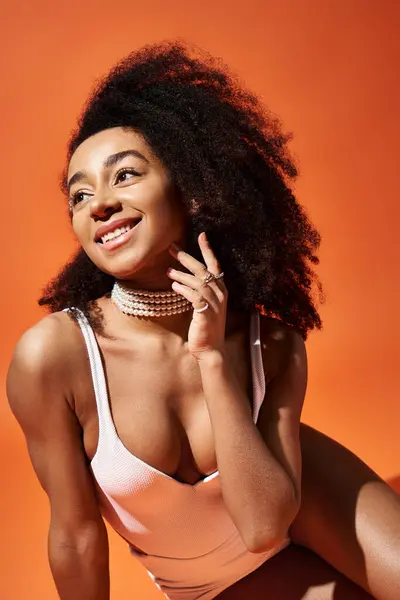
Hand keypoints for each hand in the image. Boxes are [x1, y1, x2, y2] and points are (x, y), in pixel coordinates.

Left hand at [167, 232, 227, 358]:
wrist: (211, 349)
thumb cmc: (206, 328)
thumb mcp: (204, 306)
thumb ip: (197, 291)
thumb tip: (180, 279)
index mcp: (221, 290)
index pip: (215, 265)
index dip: (208, 249)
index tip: (201, 234)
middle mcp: (220, 294)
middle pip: (203, 269)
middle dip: (186, 257)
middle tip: (171, 248)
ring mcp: (215, 303)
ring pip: (197, 281)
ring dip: (181, 275)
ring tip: (168, 271)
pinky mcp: (206, 312)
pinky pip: (194, 295)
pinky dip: (183, 289)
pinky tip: (174, 287)